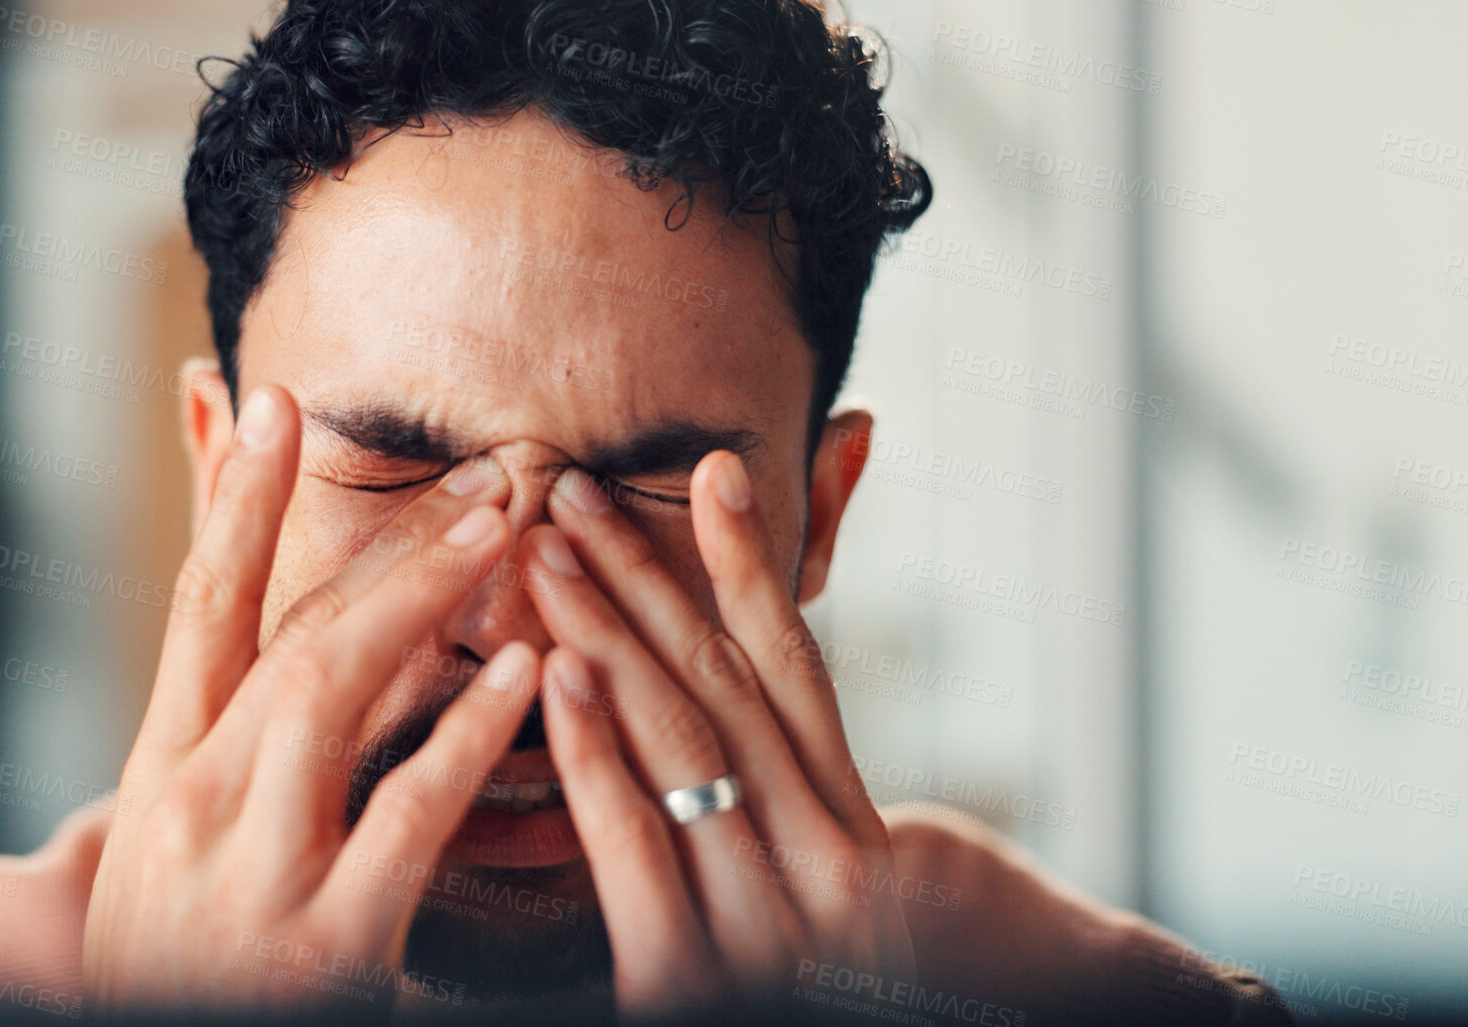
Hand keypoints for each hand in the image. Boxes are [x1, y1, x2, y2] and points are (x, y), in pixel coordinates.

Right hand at [83, 385, 538, 1013]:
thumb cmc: (176, 973)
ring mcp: (250, 875)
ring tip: (503, 529)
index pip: (199, 611)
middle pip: (293, 633)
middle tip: (481, 471)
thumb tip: (253, 663)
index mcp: (158, 782)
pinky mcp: (320, 947)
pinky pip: (405, 817)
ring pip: (332, 690)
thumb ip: (215, 750)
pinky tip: (520, 676)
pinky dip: (467, 738)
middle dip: (388, 541)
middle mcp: (191, 810)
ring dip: (423, 595)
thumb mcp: (163, 855)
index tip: (272, 404)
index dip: (234, 501)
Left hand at [522, 455, 916, 1016]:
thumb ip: (797, 835)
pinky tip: (559, 672)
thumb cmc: (918, 1002)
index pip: (797, 673)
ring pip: (691, 742)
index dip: (754, 568)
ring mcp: (781, 921)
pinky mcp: (704, 985)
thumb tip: (758, 753)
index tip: (715, 474)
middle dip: (650, 581)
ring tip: (548, 543)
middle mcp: (832, 865)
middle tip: (571, 490)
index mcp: (863, 838)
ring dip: (614, 634)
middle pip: (731, 689)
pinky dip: (603, 755)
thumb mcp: (858, 914)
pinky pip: (648, 849)